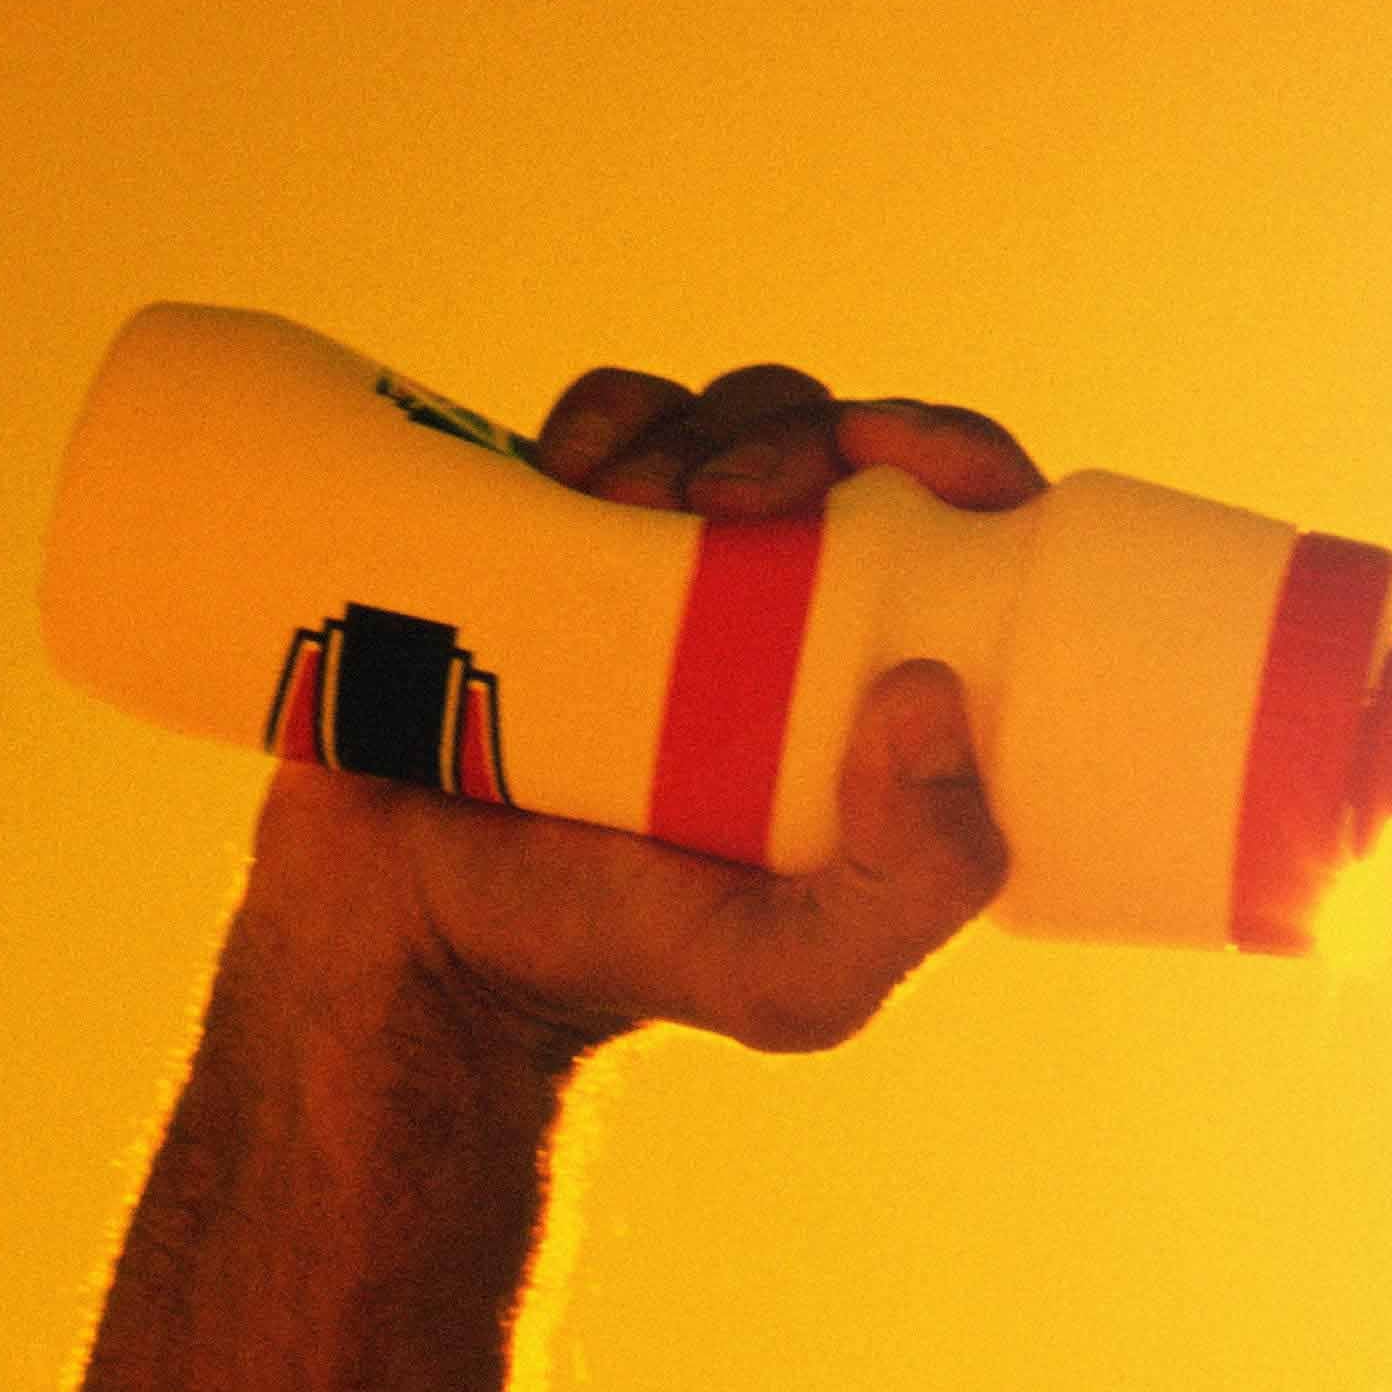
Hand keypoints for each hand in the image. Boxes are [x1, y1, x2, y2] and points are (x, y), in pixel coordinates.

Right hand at [240, 361, 1050, 1062]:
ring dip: (700, 429)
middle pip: (854, 449)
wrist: (414, 933)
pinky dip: (609, 416)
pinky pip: (617, 419)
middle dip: (804, 434)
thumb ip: (910, 882)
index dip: (962, 455)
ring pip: (737, 417)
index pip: (976, 538)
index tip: (899, 452)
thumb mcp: (797, 975)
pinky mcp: (572, 532)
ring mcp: (685, 567)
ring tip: (624, 512)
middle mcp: (806, 616)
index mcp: (886, 700)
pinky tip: (573, 475)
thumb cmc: (621, 959)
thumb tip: (932, 693)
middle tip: (733, 497)